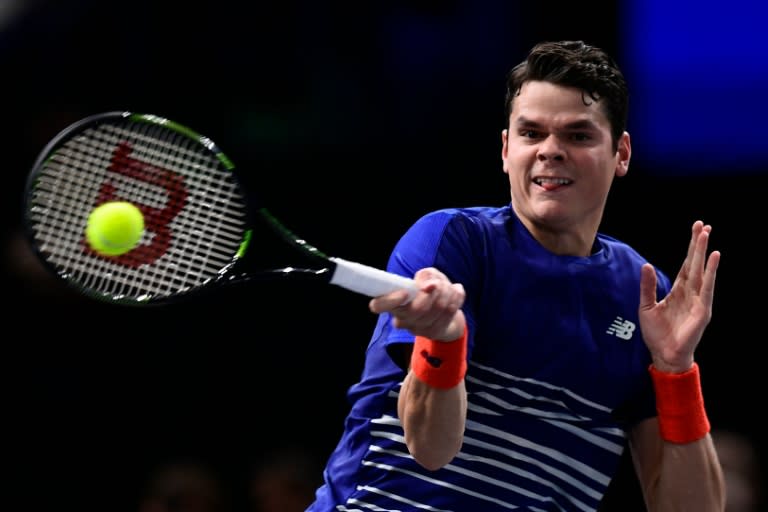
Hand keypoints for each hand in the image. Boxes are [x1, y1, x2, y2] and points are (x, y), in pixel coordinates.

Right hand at [369, 267, 465, 340]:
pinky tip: (456, 292)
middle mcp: (402, 320)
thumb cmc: (429, 290)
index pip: (378, 305)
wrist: (445, 311)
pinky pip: (450, 312)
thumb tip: (428, 285)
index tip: (406, 292)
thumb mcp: (426, 276)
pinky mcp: (435, 332)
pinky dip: (457, 297)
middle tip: (437, 283)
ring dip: (447, 292)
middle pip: (417, 309)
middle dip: (434, 291)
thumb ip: (425, 276)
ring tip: (448, 286)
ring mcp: (419, 329)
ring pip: (437, 308)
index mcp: (393, 304)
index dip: (390, 300)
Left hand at [638, 221, 720, 372]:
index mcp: (678, 290)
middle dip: (699, 244)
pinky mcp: (703, 310)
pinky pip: (707, 288)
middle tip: (704, 225)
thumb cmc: (656, 333)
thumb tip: (646, 265)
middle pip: (696, 263)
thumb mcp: (646, 306)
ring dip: (705, 253)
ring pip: (702, 271)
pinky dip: (711, 273)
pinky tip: (714, 259)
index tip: (695, 229)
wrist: (663, 354)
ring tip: (708, 235)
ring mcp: (698, 300)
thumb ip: (648, 286)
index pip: (686, 264)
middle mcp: (690, 292)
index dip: (690, 248)